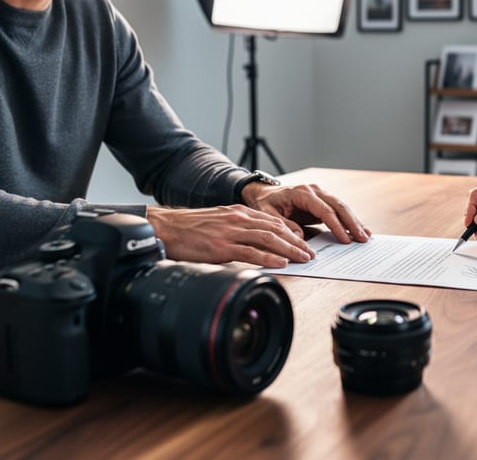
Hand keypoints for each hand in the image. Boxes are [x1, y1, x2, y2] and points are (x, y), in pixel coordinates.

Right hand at [147, 205, 314, 267]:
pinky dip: (269, 258)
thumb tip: (255, 244)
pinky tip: (281, 263)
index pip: (273, 221)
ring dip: (289, 250)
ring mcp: (230, 232)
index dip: (292, 232)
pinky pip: (251, 252)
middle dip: (297, 242)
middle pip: (276, 229)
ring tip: (303, 259)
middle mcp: (238, 219)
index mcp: (238, 212)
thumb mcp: (219, 222)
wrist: (166, 228)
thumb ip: (238, 230)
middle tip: (311, 253)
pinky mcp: (221, 246)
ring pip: (268, 239)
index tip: (304, 243)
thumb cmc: (189, 228)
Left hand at [241, 182, 371, 244]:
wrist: (263, 194)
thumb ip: (285, 225)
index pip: (324, 210)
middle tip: (363, 238)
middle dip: (352, 223)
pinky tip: (358, 229)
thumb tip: (301, 237)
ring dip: (354, 221)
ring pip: (341, 207)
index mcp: (301, 193)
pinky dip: (348, 220)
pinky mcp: (321, 202)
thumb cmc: (265, 204)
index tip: (345, 239)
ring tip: (366, 235)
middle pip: (338, 206)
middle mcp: (313, 191)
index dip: (336, 225)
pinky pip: (338, 210)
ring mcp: (319, 195)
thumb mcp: (268, 215)